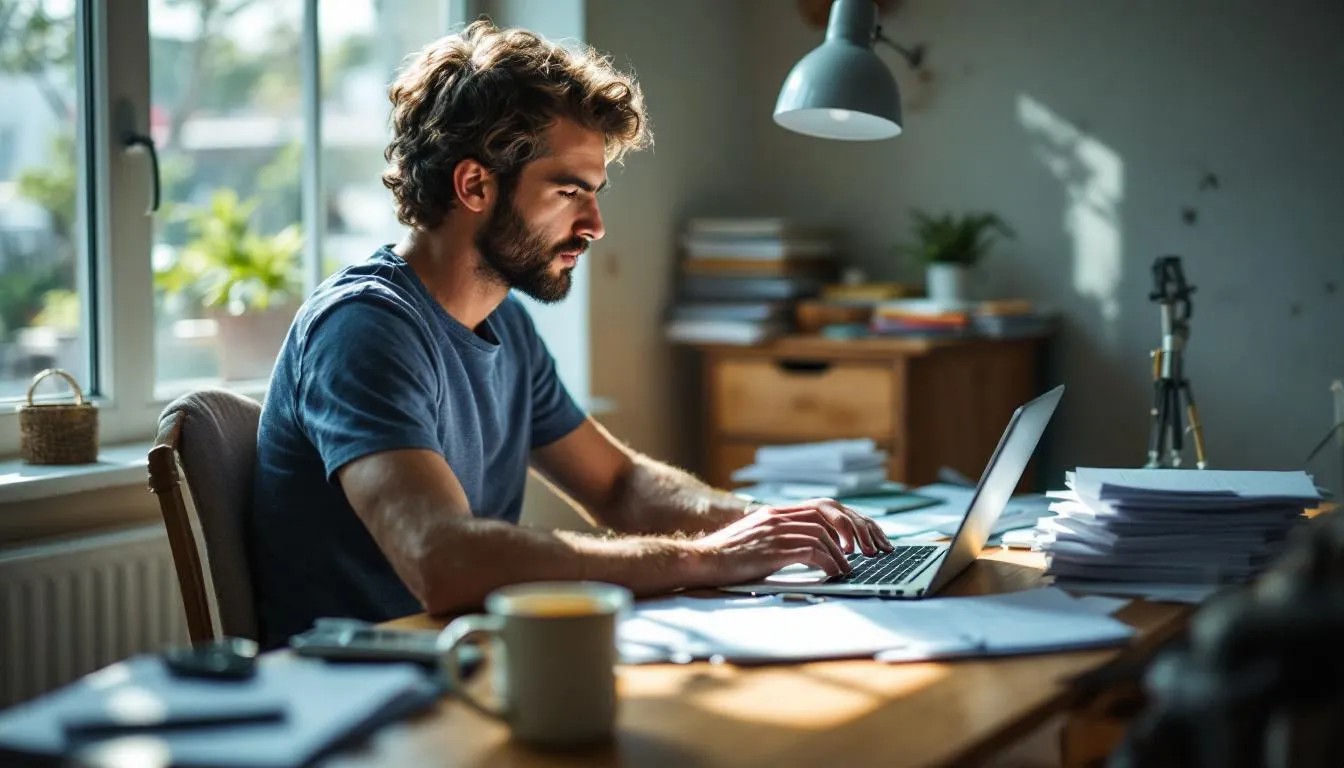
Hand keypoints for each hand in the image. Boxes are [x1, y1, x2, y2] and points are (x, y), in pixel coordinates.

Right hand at [688, 502, 892, 586]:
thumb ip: (781, 536)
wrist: (701, 559)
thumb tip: (811, 549)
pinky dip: (829, 562)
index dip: (847, 519)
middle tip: (868, 549)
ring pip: (822, 533)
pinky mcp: (772, 549)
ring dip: (841, 552)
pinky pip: (811, 551)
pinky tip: (834, 573)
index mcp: (776, 512)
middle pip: (828, 512)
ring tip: (849, 567)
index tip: (862, 536)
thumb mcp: (757, 538)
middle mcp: (778, 516)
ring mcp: (775, 531)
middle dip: (854, 529)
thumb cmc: (727, 556)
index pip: (822, 506)